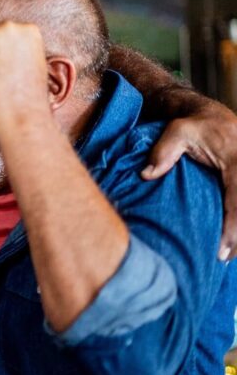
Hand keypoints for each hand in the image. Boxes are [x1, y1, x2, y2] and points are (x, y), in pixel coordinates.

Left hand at [142, 100, 236, 259]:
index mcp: (236, 158)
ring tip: (231, 255)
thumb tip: (146, 175)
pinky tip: (233, 241)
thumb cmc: (193, 126)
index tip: (222, 249)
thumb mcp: (176, 131)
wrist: (212, 116)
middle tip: (226, 258)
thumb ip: (162, 152)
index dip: (233, 225)